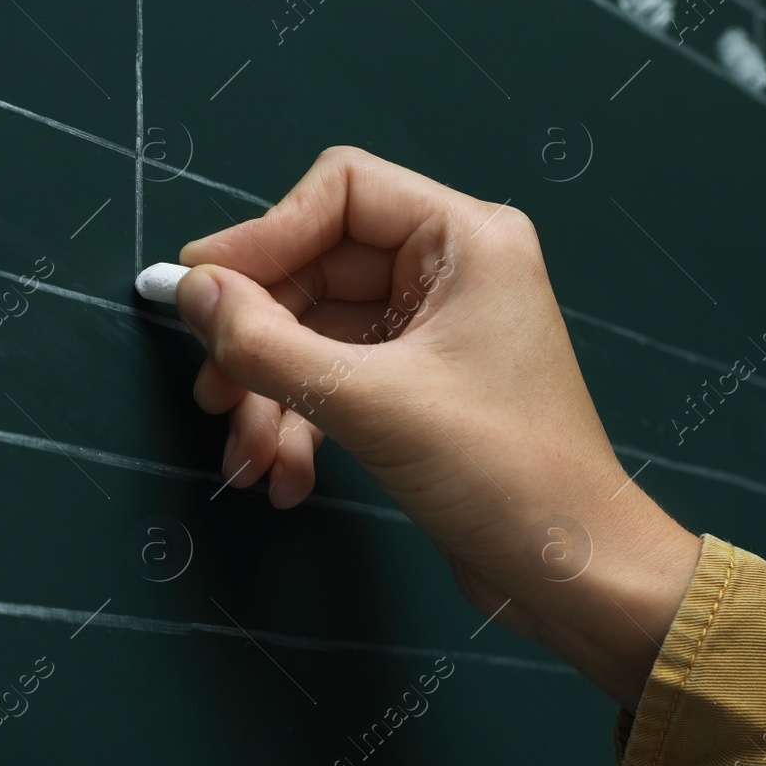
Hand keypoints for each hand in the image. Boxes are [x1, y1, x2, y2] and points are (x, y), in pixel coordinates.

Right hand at [175, 147, 700, 706]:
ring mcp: (433, 330)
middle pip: (316, 269)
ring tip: (249, 459)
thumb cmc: (504, 472)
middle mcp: (451, 271)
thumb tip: (193, 292)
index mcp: (466, 239)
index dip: (262, 235)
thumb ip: (267, 344)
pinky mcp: (418, 387)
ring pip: (315, 333)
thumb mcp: (370, 403)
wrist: (571, 573)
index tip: (198, 288)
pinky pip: (334, 379)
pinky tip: (286, 478)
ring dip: (270, 396)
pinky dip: (300, 424)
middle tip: (213, 395)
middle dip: (258, 340)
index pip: (341, 192)